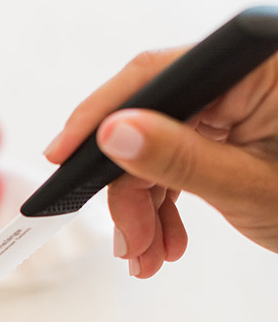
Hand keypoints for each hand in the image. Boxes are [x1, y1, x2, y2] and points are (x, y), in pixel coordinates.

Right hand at [44, 48, 277, 277]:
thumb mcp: (250, 187)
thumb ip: (178, 157)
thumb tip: (114, 133)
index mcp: (257, 66)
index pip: (158, 75)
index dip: (101, 116)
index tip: (65, 154)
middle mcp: (246, 73)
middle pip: (153, 119)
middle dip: (132, 189)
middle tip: (129, 243)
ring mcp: (242, 100)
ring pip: (161, 145)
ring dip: (146, 205)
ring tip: (149, 255)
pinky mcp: (239, 125)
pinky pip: (183, 155)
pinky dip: (169, 201)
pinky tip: (167, 240)